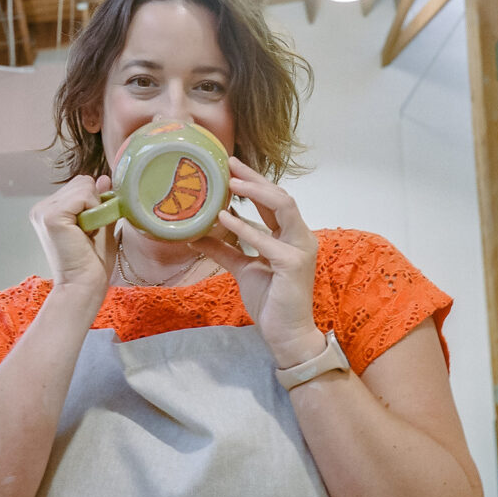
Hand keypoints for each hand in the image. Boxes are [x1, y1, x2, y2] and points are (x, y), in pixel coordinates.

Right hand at [29, 174, 116, 292]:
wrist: (84, 285)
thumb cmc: (92, 262)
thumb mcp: (100, 224)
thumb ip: (100, 201)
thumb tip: (104, 178)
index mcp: (49, 210)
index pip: (80, 185)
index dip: (94, 202)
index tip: (91, 228)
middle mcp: (41, 208)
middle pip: (82, 181)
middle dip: (94, 204)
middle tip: (89, 232)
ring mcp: (43, 211)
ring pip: (84, 185)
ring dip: (94, 208)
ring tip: (86, 233)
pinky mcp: (50, 216)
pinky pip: (83, 195)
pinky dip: (93, 211)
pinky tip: (85, 231)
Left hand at [195, 157, 324, 366]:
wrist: (286, 333)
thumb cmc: (271, 300)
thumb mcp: (243, 268)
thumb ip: (225, 250)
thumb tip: (197, 235)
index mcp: (290, 235)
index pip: (274, 200)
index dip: (254, 182)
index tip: (231, 167)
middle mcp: (300, 236)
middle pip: (280, 195)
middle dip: (254, 178)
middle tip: (229, 163)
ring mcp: (299, 248)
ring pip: (283, 206)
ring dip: (255, 192)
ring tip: (230, 182)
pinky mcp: (293, 263)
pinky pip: (267, 240)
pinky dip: (244, 227)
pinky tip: (224, 218)